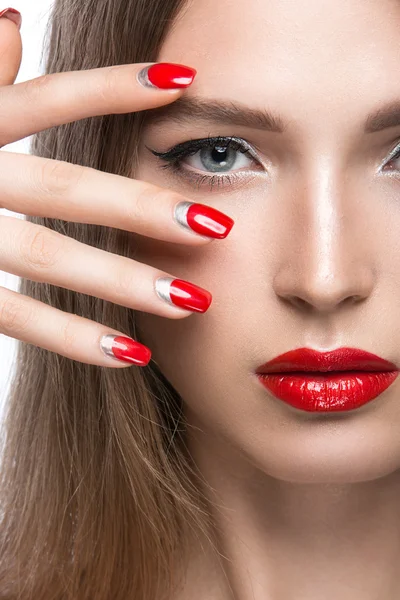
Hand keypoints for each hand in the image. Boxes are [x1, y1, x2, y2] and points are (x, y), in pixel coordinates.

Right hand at [0, 13, 233, 367]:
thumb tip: (12, 23)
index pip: (51, 101)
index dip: (115, 88)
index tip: (184, 85)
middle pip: (68, 190)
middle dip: (143, 208)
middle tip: (216, 226)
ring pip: (51, 260)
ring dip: (125, 283)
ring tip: (193, 304)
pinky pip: (18, 319)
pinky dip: (75, 337)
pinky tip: (132, 352)